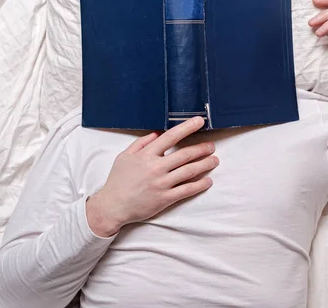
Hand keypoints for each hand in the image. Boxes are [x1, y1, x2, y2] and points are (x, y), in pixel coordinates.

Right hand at [87, 117, 217, 236]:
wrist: (112, 206)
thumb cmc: (118, 180)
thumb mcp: (125, 156)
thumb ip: (141, 143)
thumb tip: (156, 133)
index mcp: (146, 155)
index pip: (170, 137)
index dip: (187, 127)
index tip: (199, 121)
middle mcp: (156, 167)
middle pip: (185, 154)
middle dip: (202, 149)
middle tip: (212, 146)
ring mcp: (162, 183)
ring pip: (189, 171)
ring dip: (205, 164)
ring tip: (214, 160)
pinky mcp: (165, 199)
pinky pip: (187, 190)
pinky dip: (200, 185)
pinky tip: (208, 181)